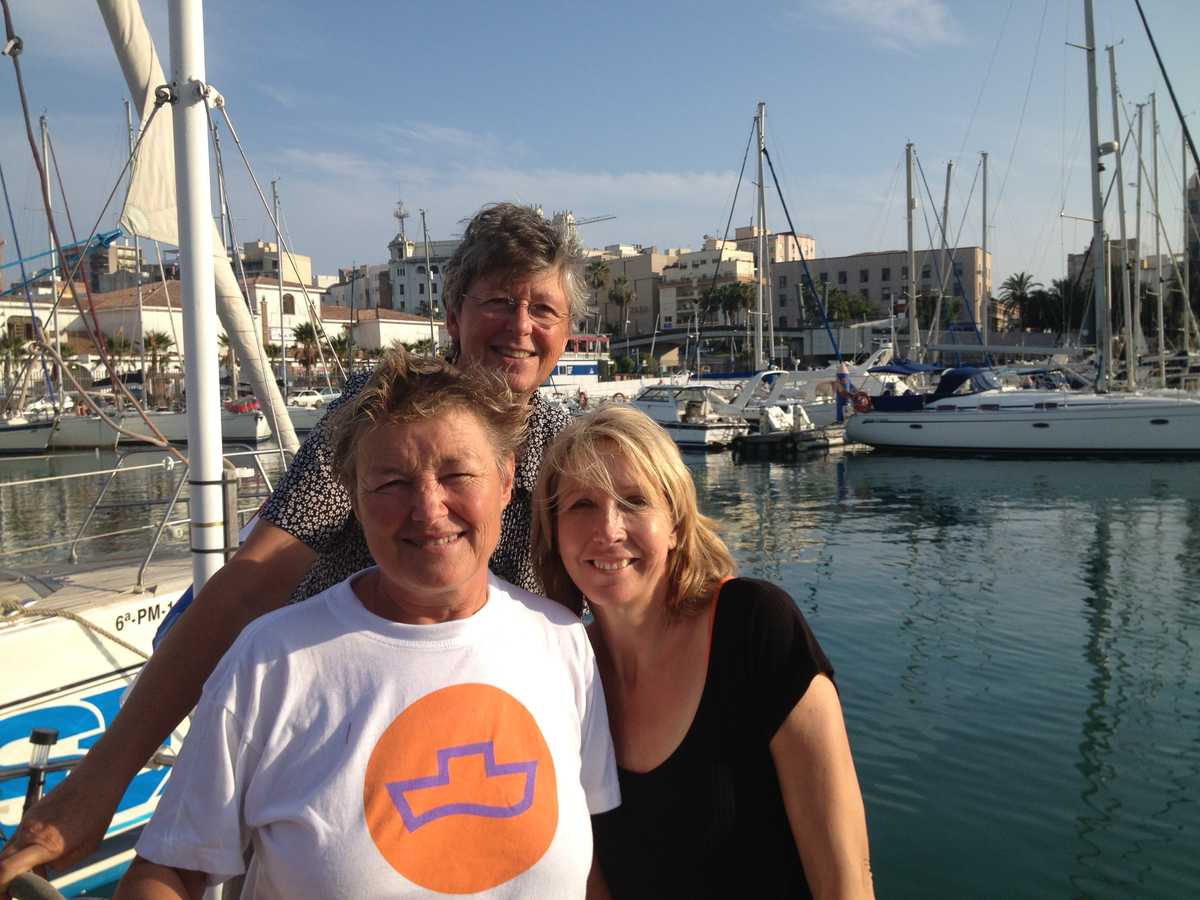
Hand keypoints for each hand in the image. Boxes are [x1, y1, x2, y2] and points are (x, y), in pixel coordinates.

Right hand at [0, 770, 121, 891]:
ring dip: (14, 865)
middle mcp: (29, 833)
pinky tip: (41, 852)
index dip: (1, 888)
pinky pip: (19, 838)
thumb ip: (61, 863)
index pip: (6, 870)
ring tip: (35, 870)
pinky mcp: (30, 814)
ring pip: (8, 851)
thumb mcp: (86, 848)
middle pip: (1, 863)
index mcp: (44, 844)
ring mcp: (27, 822)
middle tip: (14, 891)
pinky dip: (22, 850)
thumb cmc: (98, 812)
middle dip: (3, 880)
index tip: (7, 897)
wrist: (97, 777)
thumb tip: (45, 868)